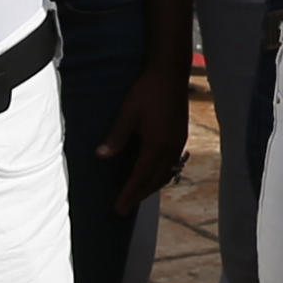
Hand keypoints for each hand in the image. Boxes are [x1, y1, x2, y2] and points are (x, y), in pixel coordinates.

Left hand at [100, 63, 192, 214]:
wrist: (171, 73)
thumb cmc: (147, 91)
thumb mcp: (128, 113)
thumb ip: (116, 137)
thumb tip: (102, 156)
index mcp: (157, 145)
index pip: (141, 177)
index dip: (129, 194)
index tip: (119, 209)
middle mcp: (171, 148)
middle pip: (155, 180)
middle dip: (140, 195)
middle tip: (125, 207)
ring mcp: (178, 142)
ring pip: (165, 173)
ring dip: (151, 186)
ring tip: (137, 194)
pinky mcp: (180, 135)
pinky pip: (171, 163)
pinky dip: (160, 174)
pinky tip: (153, 172)